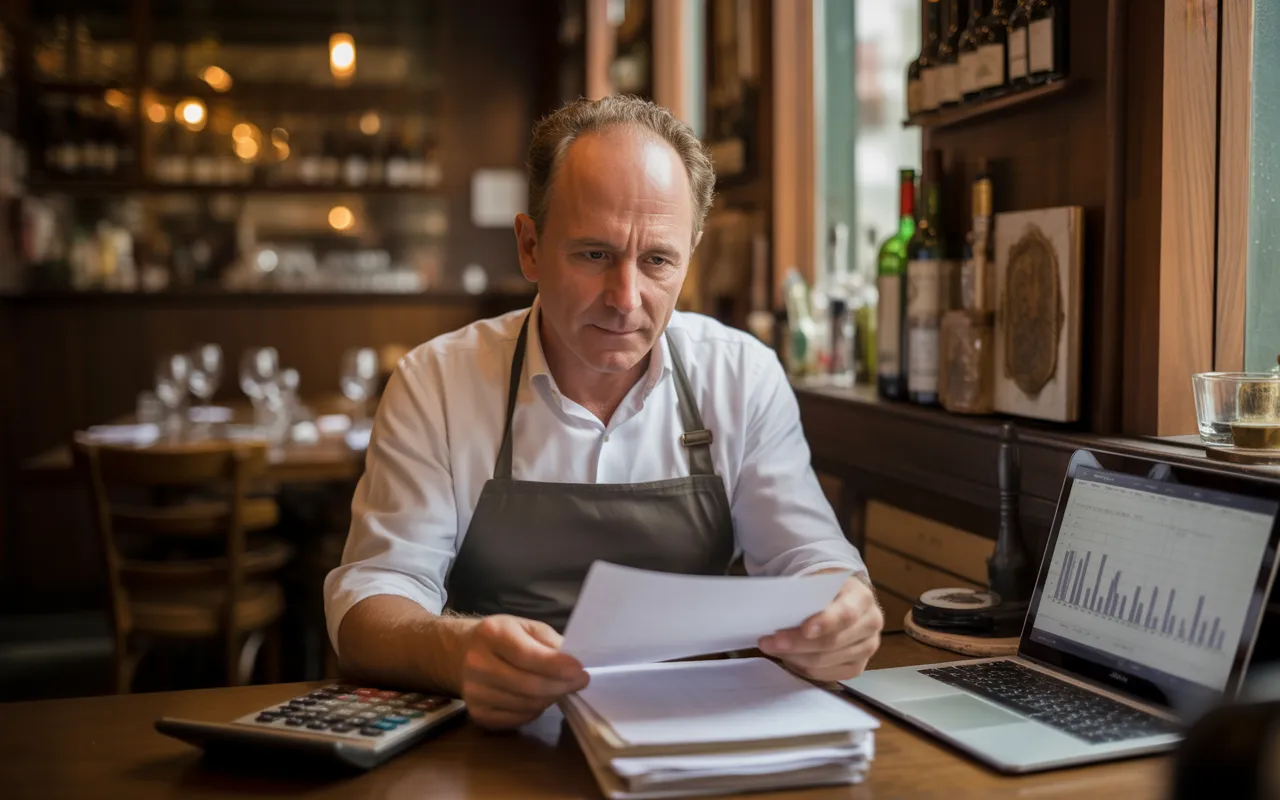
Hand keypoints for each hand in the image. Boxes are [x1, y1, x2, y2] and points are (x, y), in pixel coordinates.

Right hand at [457, 614, 588, 729]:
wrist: (462, 653)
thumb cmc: (503, 637)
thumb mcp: (525, 626)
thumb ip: (550, 642)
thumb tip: (575, 664)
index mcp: (491, 634)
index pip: (528, 656)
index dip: (557, 666)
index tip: (581, 670)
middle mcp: (477, 664)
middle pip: (529, 685)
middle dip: (561, 686)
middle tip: (580, 682)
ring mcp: (475, 692)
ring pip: (526, 705)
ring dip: (550, 698)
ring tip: (561, 688)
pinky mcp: (477, 714)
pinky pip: (517, 719)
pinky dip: (535, 711)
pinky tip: (540, 699)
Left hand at [757, 575, 882, 681]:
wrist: (842, 598)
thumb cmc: (825, 589)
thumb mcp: (819, 581)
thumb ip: (807, 593)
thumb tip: (780, 608)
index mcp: (862, 597)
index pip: (846, 614)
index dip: (825, 623)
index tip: (804, 629)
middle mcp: (871, 624)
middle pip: (833, 642)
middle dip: (797, 644)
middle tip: (769, 641)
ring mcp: (867, 647)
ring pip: (827, 661)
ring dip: (795, 657)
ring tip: (772, 648)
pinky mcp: (858, 666)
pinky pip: (828, 674)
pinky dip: (804, 668)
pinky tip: (788, 658)